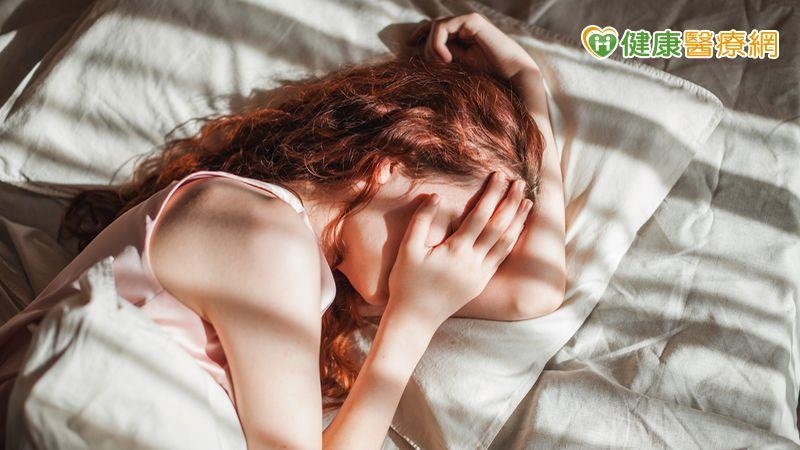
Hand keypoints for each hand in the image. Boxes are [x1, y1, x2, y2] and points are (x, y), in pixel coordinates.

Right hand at [385, 172, 533, 329]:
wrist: (416, 318)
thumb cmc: (407, 282)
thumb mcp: (408, 249)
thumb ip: (421, 220)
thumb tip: (434, 196)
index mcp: (456, 251)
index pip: (480, 216)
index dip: (491, 195)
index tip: (499, 176)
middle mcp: (473, 262)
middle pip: (498, 227)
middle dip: (510, 203)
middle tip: (520, 183)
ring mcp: (480, 274)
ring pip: (505, 243)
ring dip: (518, 221)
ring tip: (527, 202)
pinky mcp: (481, 282)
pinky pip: (502, 257)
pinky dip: (512, 240)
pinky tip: (517, 229)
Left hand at [406, 12, 538, 78]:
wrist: (513, 75)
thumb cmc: (489, 75)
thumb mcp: (459, 67)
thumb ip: (443, 56)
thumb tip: (420, 52)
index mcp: (462, 34)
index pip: (434, 28)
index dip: (420, 34)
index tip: (410, 46)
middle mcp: (465, 25)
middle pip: (432, 26)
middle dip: (426, 46)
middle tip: (433, 66)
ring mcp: (469, 21)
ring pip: (436, 26)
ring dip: (432, 47)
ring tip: (442, 64)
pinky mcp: (472, 20)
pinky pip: (443, 27)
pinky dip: (438, 43)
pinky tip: (446, 59)